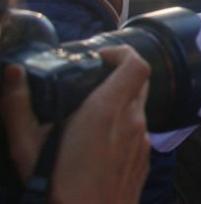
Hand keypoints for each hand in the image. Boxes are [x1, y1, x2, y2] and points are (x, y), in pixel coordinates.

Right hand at [1, 46, 150, 203]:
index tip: (98, 57)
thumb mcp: (26, 147)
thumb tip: (14, 73)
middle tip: (89, 83)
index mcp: (108, 111)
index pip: (137, 64)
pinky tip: (97, 145)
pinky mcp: (145, 160)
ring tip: (87, 117)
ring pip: (138, 108)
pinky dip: (123, 127)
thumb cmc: (57, 188)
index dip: (122, 53)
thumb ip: (18, 106)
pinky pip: (139, 132)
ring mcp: (143, 142)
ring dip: (118, 104)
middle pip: (139, 82)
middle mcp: (133, 122)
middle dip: (118, 75)